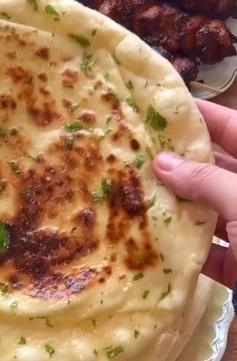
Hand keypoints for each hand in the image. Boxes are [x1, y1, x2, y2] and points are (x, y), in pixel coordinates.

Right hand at [153, 99, 236, 288]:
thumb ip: (206, 181)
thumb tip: (162, 162)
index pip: (233, 129)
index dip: (203, 115)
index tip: (165, 107)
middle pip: (215, 171)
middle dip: (178, 163)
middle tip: (136, 152)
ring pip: (206, 212)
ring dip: (174, 206)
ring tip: (134, 192)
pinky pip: (205, 253)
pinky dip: (180, 250)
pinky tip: (151, 241)